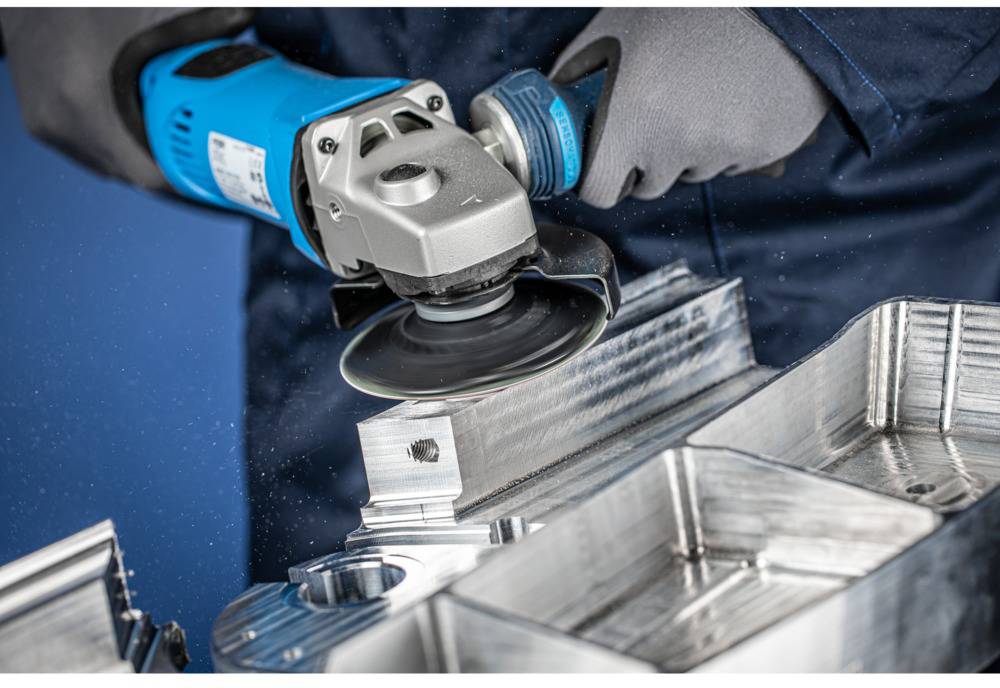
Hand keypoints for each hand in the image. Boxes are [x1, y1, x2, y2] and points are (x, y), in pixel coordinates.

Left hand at [551, 8, 831, 208]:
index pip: (599, 190)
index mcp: (632, 115)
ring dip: (689, 148)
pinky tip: (735, 97)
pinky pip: (733, 162)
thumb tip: (557, 104)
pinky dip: (730, 140)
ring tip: (703, 94)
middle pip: (648, 184)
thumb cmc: (691, 6)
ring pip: (692, 172)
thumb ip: (578, 73)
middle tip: (659, 112)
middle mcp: (677, 142)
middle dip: (645, 159)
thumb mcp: (617, 28)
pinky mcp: (765, 148)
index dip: (598, 178)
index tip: (603, 164)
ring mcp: (724, 149)